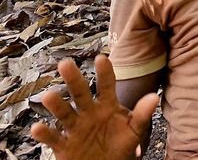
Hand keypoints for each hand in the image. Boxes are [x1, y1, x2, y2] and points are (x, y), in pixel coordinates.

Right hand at [31, 55, 158, 159]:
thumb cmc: (121, 146)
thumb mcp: (134, 130)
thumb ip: (142, 114)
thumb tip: (154, 97)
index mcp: (107, 106)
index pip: (106, 85)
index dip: (104, 72)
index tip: (101, 58)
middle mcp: (89, 113)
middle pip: (80, 93)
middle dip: (73, 79)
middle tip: (65, 63)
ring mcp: (75, 128)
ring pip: (64, 113)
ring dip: (56, 105)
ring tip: (48, 95)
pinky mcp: (64, 145)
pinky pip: (53, 138)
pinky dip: (45, 134)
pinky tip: (38, 127)